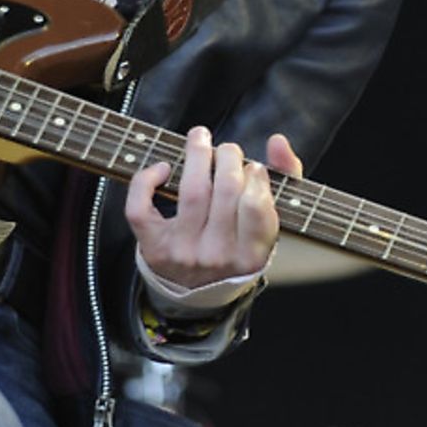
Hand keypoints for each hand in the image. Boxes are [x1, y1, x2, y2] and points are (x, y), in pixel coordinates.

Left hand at [125, 128, 303, 289]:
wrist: (199, 288)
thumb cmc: (238, 242)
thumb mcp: (267, 220)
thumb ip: (285, 176)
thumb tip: (277, 141)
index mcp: (251, 255)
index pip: (255, 204)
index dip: (255, 176)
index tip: (253, 167)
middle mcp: (217, 256)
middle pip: (225, 191)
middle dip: (229, 157)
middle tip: (228, 150)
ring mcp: (183, 252)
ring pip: (191, 191)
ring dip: (197, 153)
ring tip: (200, 138)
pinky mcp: (153, 247)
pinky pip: (141, 208)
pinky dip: (147, 181)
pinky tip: (164, 168)